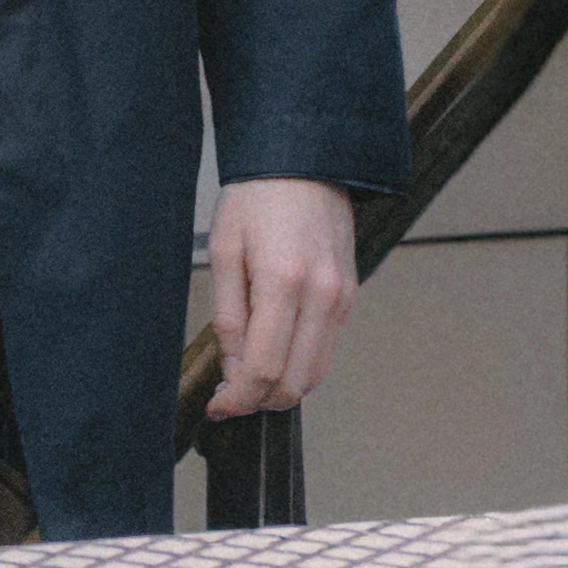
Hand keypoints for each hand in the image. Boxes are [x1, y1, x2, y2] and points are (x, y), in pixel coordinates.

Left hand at [206, 178, 356, 416]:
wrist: (303, 161)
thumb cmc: (257, 197)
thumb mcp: (225, 251)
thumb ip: (228, 317)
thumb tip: (234, 371)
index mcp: (284, 282)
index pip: (265, 368)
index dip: (238, 398)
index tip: (217, 406)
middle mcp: (322, 296)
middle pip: (295, 383)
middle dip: (259, 400)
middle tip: (229, 396)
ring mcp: (342, 298)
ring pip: (315, 373)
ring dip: (281, 387)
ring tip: (247, 375)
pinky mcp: (349, 297)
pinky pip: (325, 349)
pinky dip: (299, 363)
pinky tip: (272, 350)